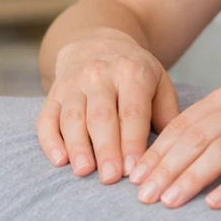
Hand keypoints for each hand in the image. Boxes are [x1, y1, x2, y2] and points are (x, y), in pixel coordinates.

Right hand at [36, 28, 180, 184]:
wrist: (97, 42)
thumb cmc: (134, 72)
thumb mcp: (159, 81)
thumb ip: (167, 113)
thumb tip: (174, 148)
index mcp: (131, 72)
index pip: (132, 111)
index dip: (133, 141)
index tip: (135, 169)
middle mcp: (99, 75)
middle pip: (101, 116)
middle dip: (106, 148)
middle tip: (110, 178)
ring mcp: (73, 83)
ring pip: (72, 117)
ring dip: (77, 146)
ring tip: (84, 171)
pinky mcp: (53, 93)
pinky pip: (47, 117)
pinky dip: (50, 140)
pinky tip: (59, 160)